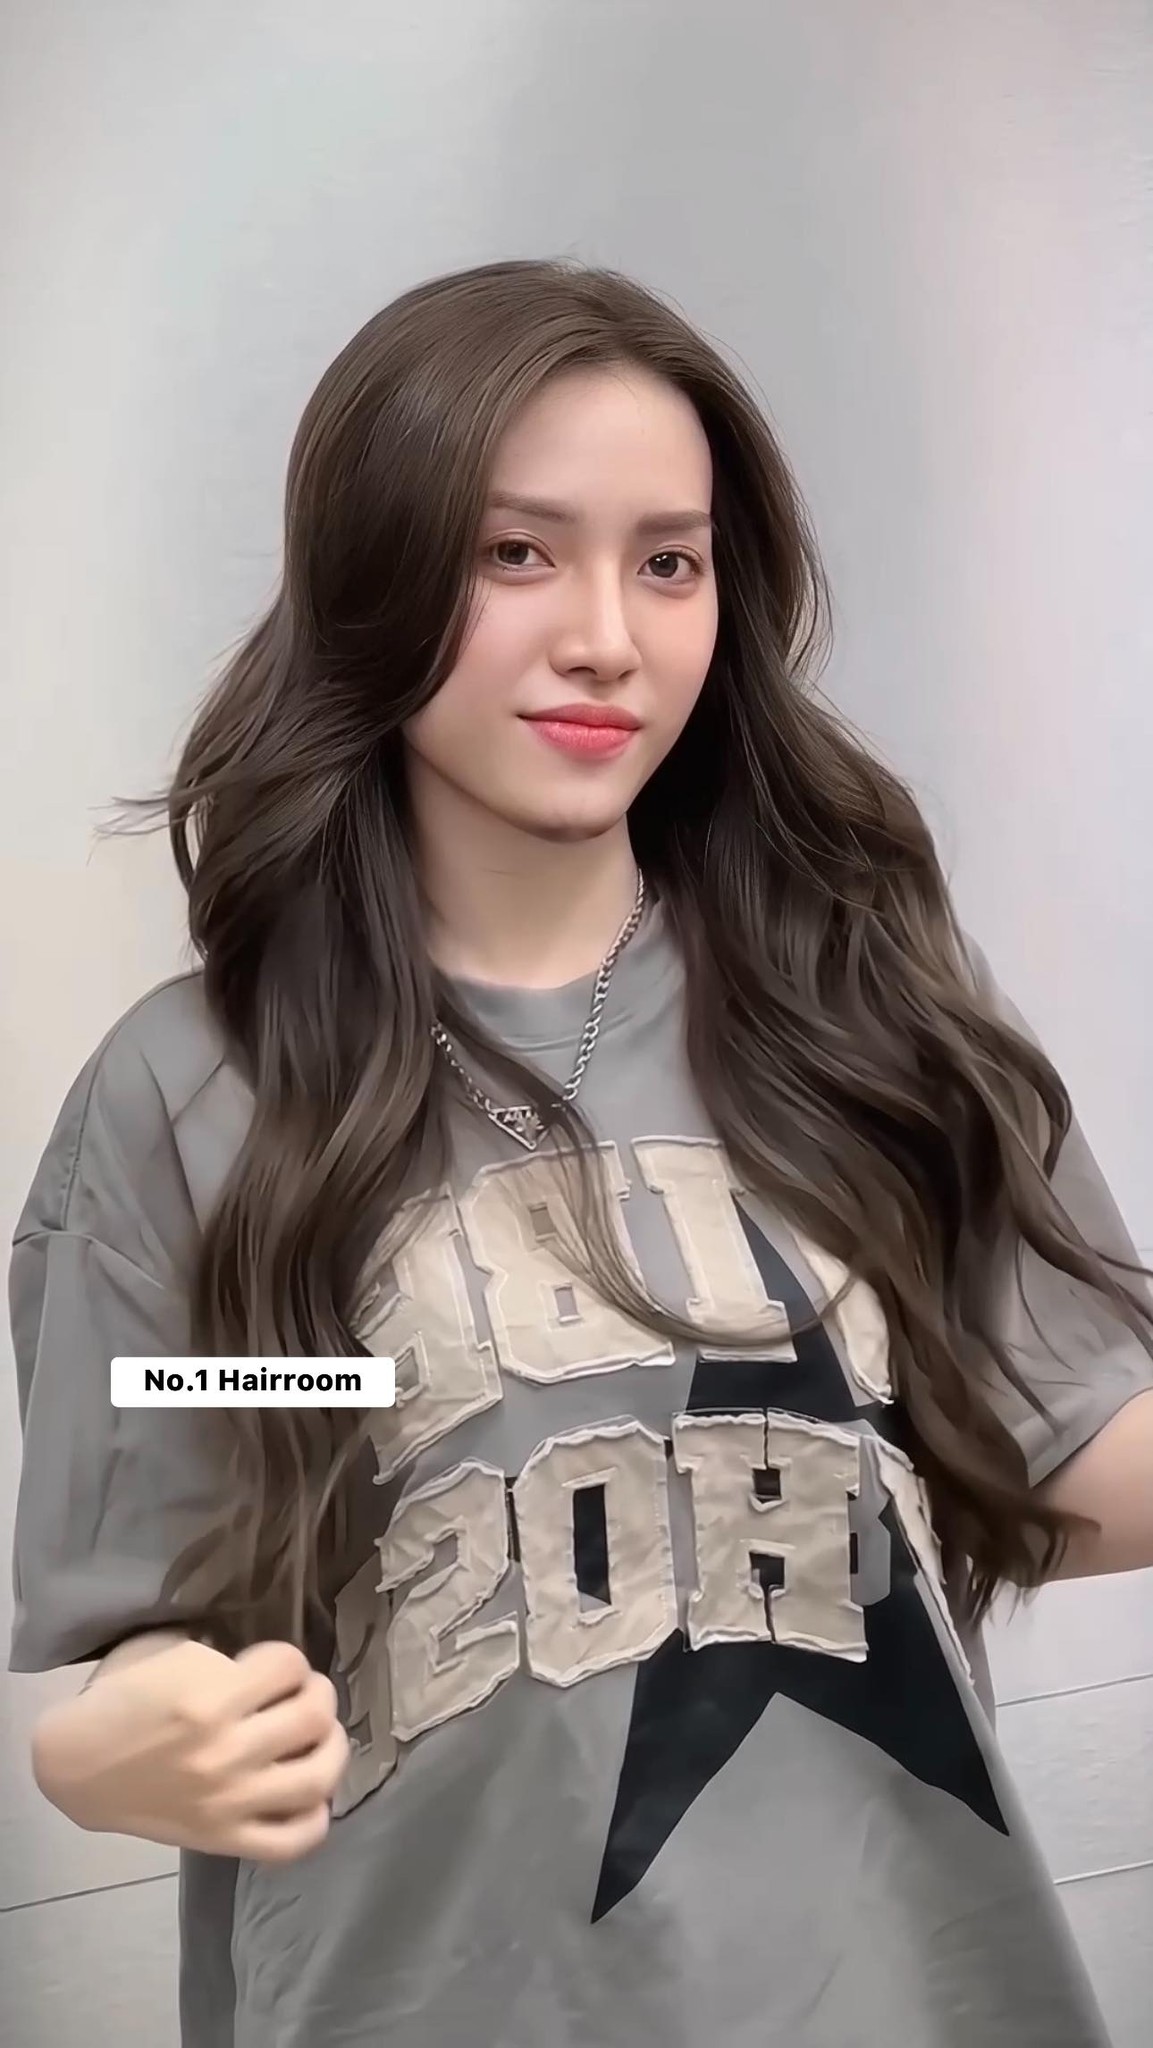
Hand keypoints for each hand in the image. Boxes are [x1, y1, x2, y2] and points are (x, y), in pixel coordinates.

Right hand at [32, 1638, 349, 1863]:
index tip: (270, 1668)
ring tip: (318, 1739)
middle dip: (318, 1694)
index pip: (290, 1664)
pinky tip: (307, 1795)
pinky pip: (292, 1842)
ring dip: (331, 1750)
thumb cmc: (122, 1700)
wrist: (78, 1766)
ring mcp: (228, 1802)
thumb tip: (271, 1669)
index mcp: (209, 1698)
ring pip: (317, 1778)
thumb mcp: (168, 1654)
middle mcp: (225, 1752)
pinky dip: (315, 1819)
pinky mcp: (223, 1839)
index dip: (286, 1659)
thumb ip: (223, 1658)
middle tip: (303, 1695)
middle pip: (314, 1715)